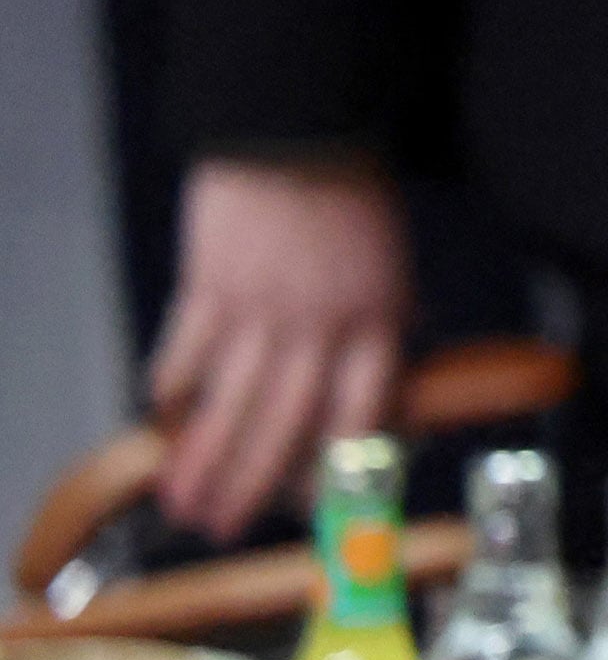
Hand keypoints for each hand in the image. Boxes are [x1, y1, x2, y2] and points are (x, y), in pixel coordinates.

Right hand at [152, 158, 411, 538]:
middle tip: (225, 528)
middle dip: (251, 487)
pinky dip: (171, 390)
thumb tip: (388, 388)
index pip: (359, 421)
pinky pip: (184, 354)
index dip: (331, 476)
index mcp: (378, 325)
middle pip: (284, 428)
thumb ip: (384, 327)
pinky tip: (164, 417)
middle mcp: (321, 328)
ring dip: (200, 460)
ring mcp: (260, 310)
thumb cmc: (352, 199)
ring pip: (226, 405)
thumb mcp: (392, 267)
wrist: (301, 131)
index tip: (309, 509)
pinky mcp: (208, 288)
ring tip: (181, 500)